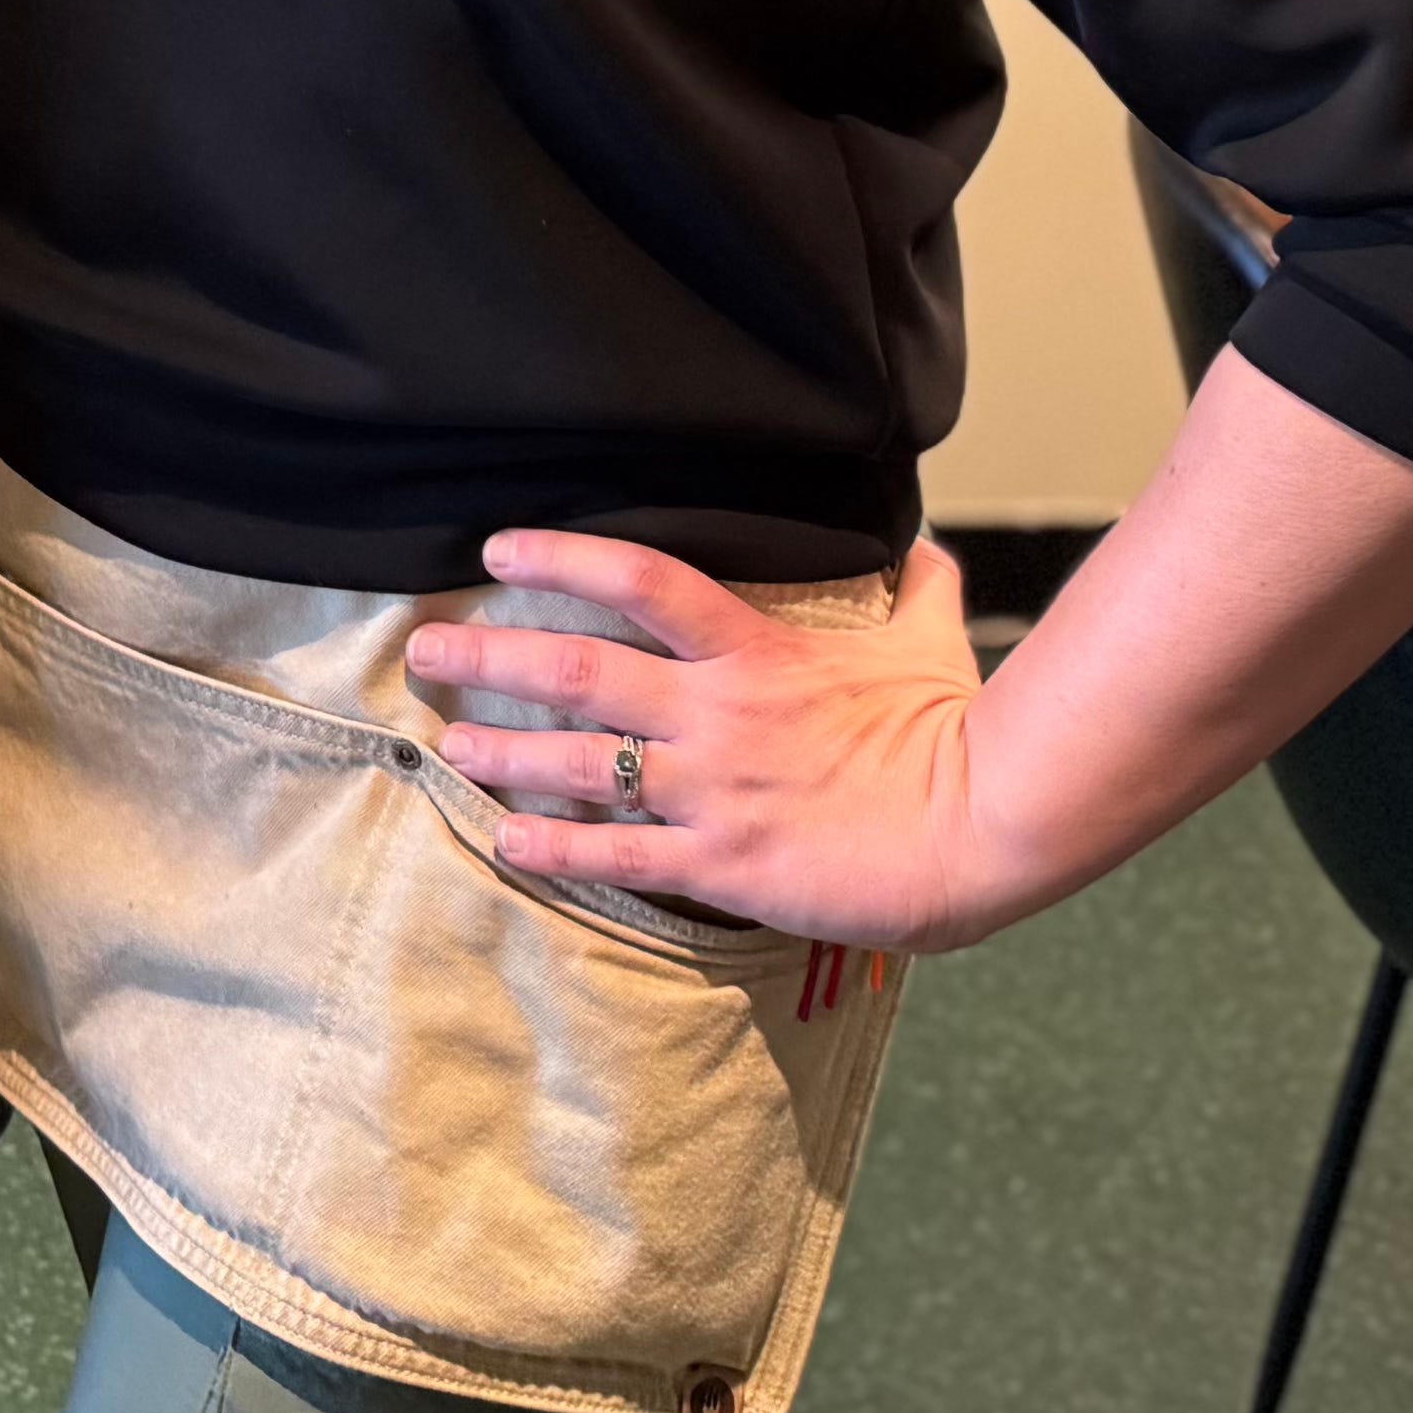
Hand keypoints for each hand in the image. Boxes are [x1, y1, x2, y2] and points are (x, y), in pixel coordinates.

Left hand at [408, 531, 1035, 956]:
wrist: (984, 823)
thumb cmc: (959, 728)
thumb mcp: (932, 640)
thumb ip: (917, 591)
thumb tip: (928, 550)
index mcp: (756, 650)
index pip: (641, 581)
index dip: (562, 559)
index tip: (501, 550)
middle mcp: (716, 712)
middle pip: (579, 670)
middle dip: (493, 658)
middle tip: (427, 649)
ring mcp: (713, 790)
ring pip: (582, 761)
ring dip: (504, 751)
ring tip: (449, 742)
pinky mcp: (724, 863)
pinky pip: (621, 854)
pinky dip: (556, 847)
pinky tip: (506, 841)